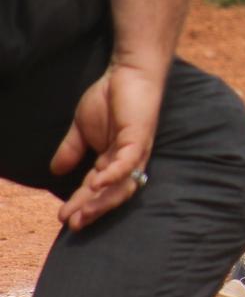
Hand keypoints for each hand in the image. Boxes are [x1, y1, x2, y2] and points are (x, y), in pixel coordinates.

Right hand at [49, 63, 166, 230]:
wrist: (128, 72)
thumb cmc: (109, 98)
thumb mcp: (81, 128)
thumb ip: (71, 149)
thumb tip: (55, 171)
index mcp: (112, 161)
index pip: (96, 189)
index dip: (81, 203)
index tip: (62, 218)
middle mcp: (127, 161)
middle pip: (112, 194)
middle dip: (93, 210)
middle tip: (73, 224)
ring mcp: (135, 151)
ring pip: (123, 184)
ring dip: (102, 200)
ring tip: (83, 213)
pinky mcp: (139, 137)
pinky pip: (128, 161)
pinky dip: (113, 174)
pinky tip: (96, 184)